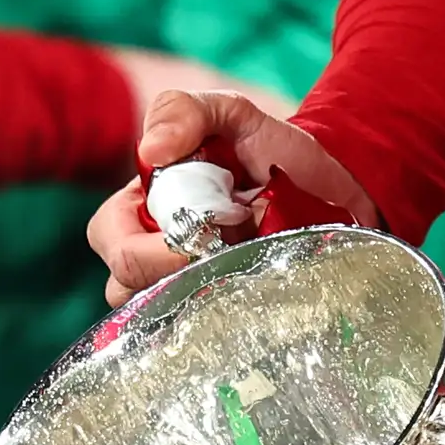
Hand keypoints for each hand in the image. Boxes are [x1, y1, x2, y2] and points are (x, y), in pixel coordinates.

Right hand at [83, 79, 369, 305]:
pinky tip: (256, 288)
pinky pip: (203, 333)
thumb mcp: (229, 113)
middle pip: (128, 290)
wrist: (330, 182)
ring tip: (246, 266)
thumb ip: (183, 111)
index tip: (204, 238)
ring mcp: (184, 285)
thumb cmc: (269, 147)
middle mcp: (151, 252)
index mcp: (136, 209)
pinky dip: (227, 317)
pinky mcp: (220, 308)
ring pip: (162, 316)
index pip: (114, 245)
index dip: (149, 253)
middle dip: (178, 276)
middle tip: (233, 250)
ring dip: (202, 297)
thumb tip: (151, 151)